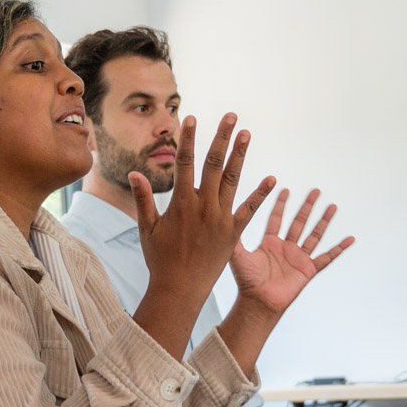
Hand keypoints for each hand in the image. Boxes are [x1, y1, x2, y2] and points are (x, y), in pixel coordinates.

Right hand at [133, 113, 274, 309]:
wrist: (180, 290)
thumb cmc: (160, 260)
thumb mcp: (147, 228)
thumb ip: (144, 199)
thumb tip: (134, 173)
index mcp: (181, 203)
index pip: (185, 162)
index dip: (189, 139)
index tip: (191, 118)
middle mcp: (203, 206)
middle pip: (214, 164)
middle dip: (221, 137)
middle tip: (230, 116)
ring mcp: (221, 218)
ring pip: (232, 179)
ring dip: (240, 155)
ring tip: (246, 134)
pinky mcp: (233, 233)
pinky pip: (250, 210)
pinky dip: (261, 194)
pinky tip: (272, 179)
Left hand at [229, 187, 353, 318]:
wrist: (258, 302)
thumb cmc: (246, 282)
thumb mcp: (238, 255)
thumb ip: (234, 238)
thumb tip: (224, 218)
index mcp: (270, 243)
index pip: (277, 219)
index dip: (281, 205)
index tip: (285, 189)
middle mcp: (285, 248)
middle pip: (299, 222)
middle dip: (307, 206)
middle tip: (315, 190)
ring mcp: (298, 258)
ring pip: (314, 235)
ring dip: (323, 221)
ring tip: (332, 206)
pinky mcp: (308, 270)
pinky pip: (327, 257)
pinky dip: (338, 249)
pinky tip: (349, 239)